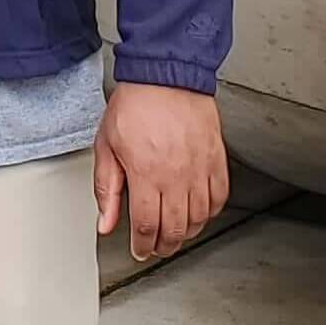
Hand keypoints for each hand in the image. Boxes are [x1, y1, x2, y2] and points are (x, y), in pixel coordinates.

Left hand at [94, 83, 228, 261]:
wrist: (166, 75)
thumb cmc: (136, 104)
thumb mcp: (107, 146)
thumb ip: (107, 189)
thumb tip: (106, 222)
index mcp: (146, 173)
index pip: (147, 225)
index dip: (143, 245)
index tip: (140, 250)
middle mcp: (176, 175)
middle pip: (175, 228)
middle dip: (164, 245)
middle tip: (157, 248)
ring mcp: (199, 168)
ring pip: (199, 217)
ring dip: (186, 232)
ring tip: (175, 233)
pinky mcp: (216, 158)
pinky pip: (219, 196)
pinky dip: (210, 211)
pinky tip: (199, 212)